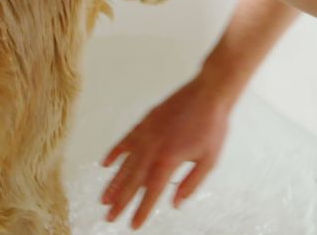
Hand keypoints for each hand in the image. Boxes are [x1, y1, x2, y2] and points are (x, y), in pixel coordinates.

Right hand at [100, 75, 233, 228]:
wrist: (208, 93)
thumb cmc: (212, 127)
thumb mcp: (209, 161)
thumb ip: (190, 184)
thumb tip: (175, 203)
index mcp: (168, 160)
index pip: (151, 192)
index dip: (142, 210)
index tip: (133, 225)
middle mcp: (152, 148)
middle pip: (132, 181)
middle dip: (120, 202)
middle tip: (109, 218)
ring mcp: (146, 134)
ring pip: (125, 163)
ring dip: (113, 183)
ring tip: (104, 199)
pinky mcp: (145, 122)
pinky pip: (125, 140)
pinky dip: (115, 153)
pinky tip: (106, 164)